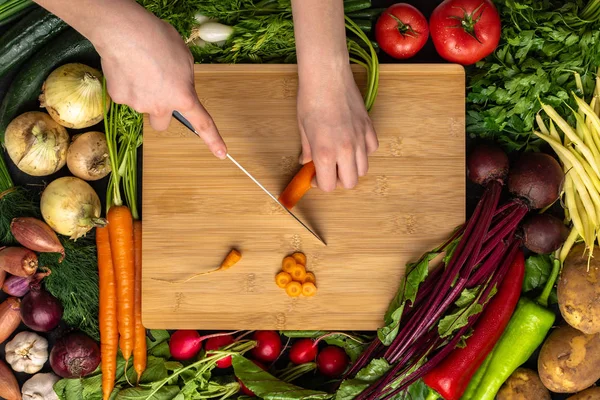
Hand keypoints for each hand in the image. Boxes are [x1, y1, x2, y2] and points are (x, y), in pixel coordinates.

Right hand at [95, 8, 226, 158]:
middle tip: (157, 89)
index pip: (202, 123)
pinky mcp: (118, 98)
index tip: (221, 153)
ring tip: (140, 68)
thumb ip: (185, 78)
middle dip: (160, 111)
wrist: (125, 32)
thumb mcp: (184, 58)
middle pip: (162, 123)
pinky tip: (126, 66)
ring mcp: (138, 105)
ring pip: (142, 106)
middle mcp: (161, 107)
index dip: (213, 140)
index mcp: (183, 97)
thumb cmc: (159, 39)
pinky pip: (125, 94)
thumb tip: (178, 84)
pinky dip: (126, 84)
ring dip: (143, 93)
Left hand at [296, 64, 378, 191]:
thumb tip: (306, 162)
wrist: (327, 75)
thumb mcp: (303, 128)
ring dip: (352, 168)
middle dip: (339, 180)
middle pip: (350, 183)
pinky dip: (364, 151)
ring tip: (341, 158)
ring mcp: (360, 139)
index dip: (320, 184)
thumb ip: (307, 150)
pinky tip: (353, 143)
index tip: (315, 176)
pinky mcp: (369, 128)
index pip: (329, 186)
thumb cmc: (311, 99)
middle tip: (329, 170)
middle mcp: (345, 150)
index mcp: (324, 153)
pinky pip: (372, 149)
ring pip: (363, 169)